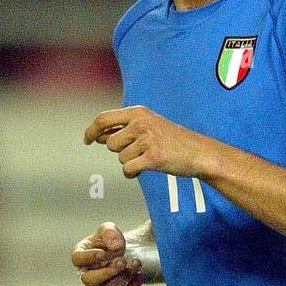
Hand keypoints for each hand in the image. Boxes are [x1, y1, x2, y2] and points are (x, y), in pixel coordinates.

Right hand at [71, 221, 142, 285]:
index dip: (90, 256)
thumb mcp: (109, 229)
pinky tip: (139, 274)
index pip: (78, 259)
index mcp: (81, 255)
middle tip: (122, 261)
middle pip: (88, 280)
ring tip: (137, 262)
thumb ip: (110, 233)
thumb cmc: (111, 240)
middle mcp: (86, 274)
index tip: (105, 252)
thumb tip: (116, 247)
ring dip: (124, 275)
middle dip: (107, 271)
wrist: (126, 252)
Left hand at [83, 105, 210, 178]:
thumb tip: (98, 137)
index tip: (87, 140)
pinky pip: (128, 170)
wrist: (198, 152)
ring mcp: (147, 140)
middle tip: (140, 150)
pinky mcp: (153, 158)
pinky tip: (144, 169)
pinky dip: (132, 173)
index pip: (103, 119)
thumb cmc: (171, 140)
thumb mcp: (148, 125)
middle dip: (120, 151)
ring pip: (120, 158)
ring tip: (148, 157)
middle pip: (110, 143)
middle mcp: (141, 123)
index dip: (91, 131)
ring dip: (130, 162)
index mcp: (138, 112)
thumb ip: (123, 129)